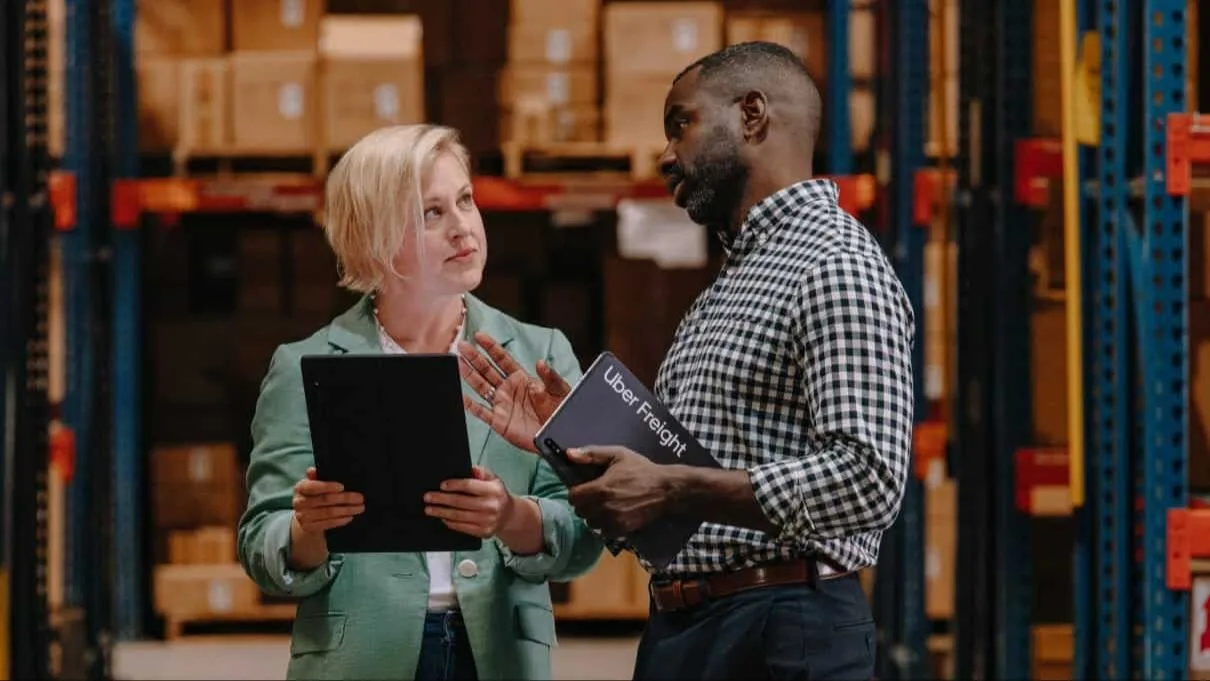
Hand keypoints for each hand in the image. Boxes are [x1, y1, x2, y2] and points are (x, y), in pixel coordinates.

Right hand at [292, 466, 364, 535]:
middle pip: (325, 500)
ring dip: (347, 510)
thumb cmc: (314, 494)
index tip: (342, 487)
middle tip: (360, 498)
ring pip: (329, 512)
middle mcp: (299, 502)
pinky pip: (328, 523)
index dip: (328, 487)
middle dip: (345, 499)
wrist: (305, 515)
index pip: (313, 486)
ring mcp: (303, 516)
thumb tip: (313, 470)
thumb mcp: (314, 483)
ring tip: (359, 508)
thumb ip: (316, 476)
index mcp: (300, 487)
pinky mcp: (309, 527)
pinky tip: (350, 516)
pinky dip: (341, 520)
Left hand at [424, 466, 516, 537]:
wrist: (509, 516)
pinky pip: (462, 527)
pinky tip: (442, 517)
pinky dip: (450, 522)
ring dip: (441, 512)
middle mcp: (491, 506)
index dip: (454, 485)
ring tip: (429, 509)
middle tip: (428, 497)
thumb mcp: (493, 479)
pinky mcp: (483, 532)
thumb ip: (481, 472)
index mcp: (493, 490)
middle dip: (441, 499)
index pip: (470, 486)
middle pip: (460, 502)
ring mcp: (487, 521)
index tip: (441, 485)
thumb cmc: (497, 495)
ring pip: (458, 516)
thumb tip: (468, 468)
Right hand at [458, 331, 570, 452]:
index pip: (502, 359)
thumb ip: (550, 377)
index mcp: (521, 379)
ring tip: (456, 363)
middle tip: (461, 345)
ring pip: (480, 387)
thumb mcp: (560, 390)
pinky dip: (470, 405)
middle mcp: (508, 389)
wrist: (559, 436)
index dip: (490, 347)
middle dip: (474, 357)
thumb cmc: (561, 412)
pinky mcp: (499, 421)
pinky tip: (460, 395)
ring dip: (469, 375)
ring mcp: (502, 404)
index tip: (479, 336)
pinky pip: (481, 412)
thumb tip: (541, 362)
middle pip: (487, 370)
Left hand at [566, 446, 672, 536]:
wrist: (664, 489)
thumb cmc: (640, 469)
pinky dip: (604, 525)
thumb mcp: (617, 454)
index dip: (576, 491)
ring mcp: (613, 521)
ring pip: (590, 523)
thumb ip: (591, 454)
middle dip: (584, 503)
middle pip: (579, 511)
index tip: (584, 487)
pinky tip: (612, 514)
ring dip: (592, 515)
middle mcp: (604, 507)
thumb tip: (568, 454)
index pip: (573, 497)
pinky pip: (603, 532)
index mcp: (600, 488)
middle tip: (594, 495)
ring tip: (603, 505)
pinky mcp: (622, 530)